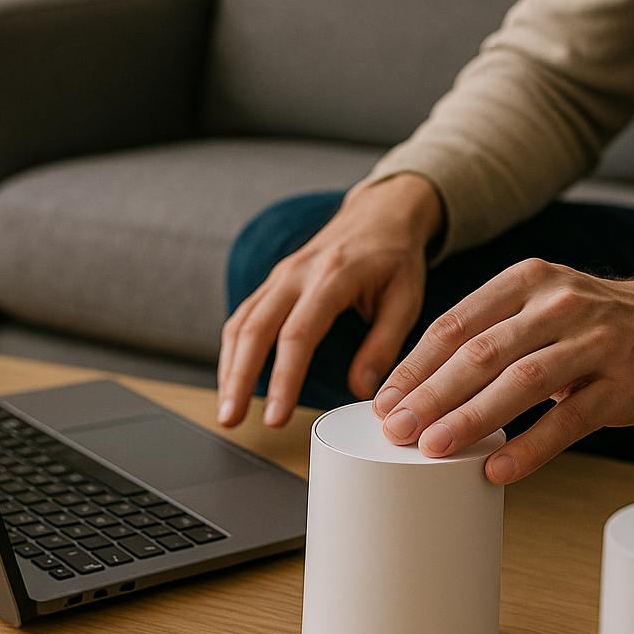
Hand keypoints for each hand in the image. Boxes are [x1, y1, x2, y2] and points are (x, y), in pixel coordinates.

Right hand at [217, 173, 443, 427]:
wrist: (380, 214)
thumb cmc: (395, 258)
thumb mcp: (406, 299)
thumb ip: (383, 345)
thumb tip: (361, 390)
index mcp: (333, 276)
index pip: (298, 334)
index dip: (283, 379)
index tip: (276, 416)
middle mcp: (297, 273)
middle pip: (254, 329)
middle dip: (238, 378)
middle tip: (231, 420)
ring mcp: (280, 275)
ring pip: (241, 323)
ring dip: (228, 368)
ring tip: (226, 410)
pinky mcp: (273, 283)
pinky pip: (243, 316)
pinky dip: (232, 350)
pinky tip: (231, 379)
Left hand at [371, 259, 633, 482]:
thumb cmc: (594, 320)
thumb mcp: (540, 302)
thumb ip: (489, 331)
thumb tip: (418, 387)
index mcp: (526, 281)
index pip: (455, 324)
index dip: (415, 366)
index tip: (384, 401)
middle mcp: (559, 305)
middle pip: (482, 353)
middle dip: (432, 395)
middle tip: (397, 429)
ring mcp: (595, 343)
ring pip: (522, 382)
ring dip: (472, 418)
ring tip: (434, 448)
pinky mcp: (622, 385)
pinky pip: (568, 419)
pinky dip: (530, 447)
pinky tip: (497, 468)